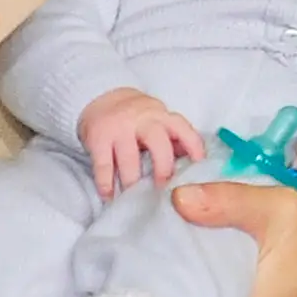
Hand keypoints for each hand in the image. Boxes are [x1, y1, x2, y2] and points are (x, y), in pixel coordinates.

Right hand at [76, 86, 205, 197]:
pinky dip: (106, 184)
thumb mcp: (158, 122)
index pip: (182, 128)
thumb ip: (174, 140)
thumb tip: (193, 165)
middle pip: (157, 143)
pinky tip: (109, 196)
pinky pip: (103, 164)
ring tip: (134, 198)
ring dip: (132, 181)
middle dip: (163, 168)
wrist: (102, 98)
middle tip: (163, 188)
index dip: (193, 145)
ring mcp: (119, 128)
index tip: (198, 165)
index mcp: (162, 117)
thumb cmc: (138, 119)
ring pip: (129, 157)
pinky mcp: (98, 137)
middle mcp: (143, 120)